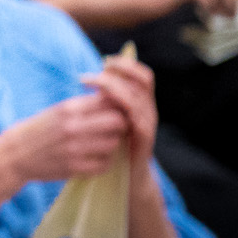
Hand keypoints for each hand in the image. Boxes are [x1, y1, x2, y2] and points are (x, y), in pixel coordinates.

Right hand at [0, 92, 129, 185]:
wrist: (15, 154)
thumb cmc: (40, 129)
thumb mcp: (57, 111)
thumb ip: (84, 106)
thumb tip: (115, 101)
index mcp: (67, 108)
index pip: (109, 102)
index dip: (116, 108)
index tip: (114, 113)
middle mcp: (72, 126)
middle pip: (117, 122)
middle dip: (119, 126)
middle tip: (113, 130)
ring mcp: (74, 148)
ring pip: (113, 144)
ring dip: (111, 144)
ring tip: (102, 144)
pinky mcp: (74, 168)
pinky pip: (104, 164)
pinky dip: (103, 162)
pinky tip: (94, 158)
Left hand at [82, 52, 158, 171]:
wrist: (126, 177)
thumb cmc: (112, 144)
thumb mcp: (107, 118)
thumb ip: (104, 100)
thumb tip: (90, 77)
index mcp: (141, 102)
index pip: (142, 75)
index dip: (126, 64)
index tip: (105, 60)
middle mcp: (148, 110)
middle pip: (143, 81)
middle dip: (121, 70)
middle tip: (96, 70)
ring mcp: (148, 124)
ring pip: (138, 97)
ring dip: (114, 86)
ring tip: (92, 83)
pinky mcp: (144, 139)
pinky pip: (138, 119)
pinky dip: (123, 108)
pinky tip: (105, 101)